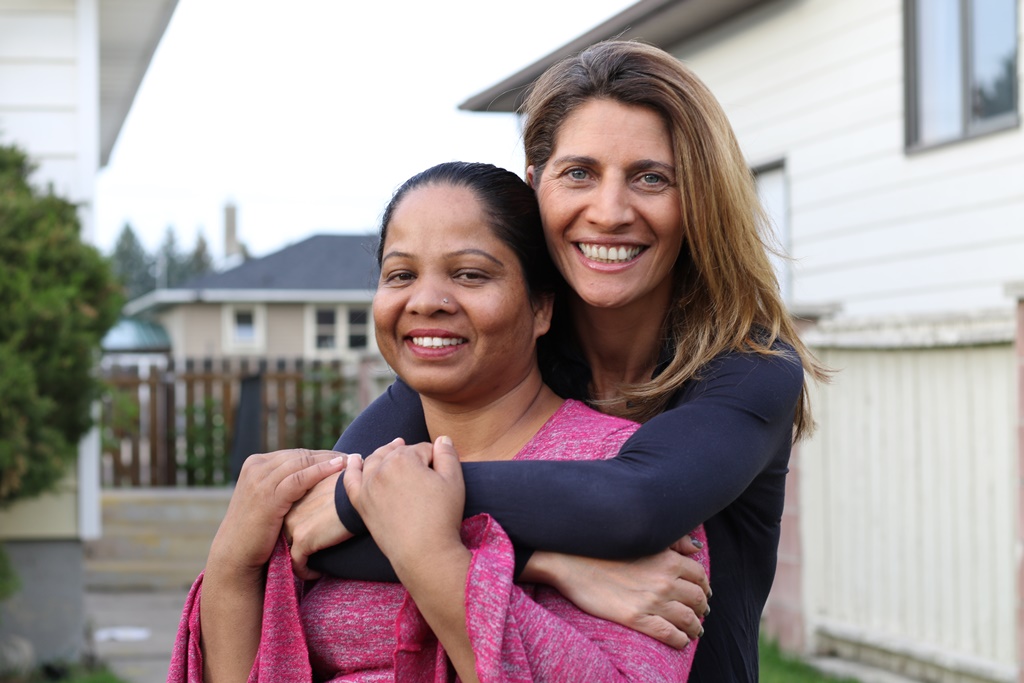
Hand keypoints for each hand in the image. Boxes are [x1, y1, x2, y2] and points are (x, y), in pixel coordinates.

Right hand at [207, 449, 346, 576]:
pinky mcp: (268, 496)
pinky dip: (321, 470)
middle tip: (353, 456)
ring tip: (352, 460)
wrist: (235, 553)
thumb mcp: (266, 499)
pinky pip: (300, 478)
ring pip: (302, 463)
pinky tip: (339, 468)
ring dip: (329, 460)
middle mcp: (256, 467)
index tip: (343, 457)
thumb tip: (309, 476)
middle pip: (300, 456)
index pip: (295, 454)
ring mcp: (261, 480)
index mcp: (256, 464)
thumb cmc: (256, 530)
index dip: (321, 455)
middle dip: (328, 455)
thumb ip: (281, 483)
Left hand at [284, 466, 354, 579]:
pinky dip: (306, 571)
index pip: (292, 518)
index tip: (315, 538)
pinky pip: (298, 563)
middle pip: (286, 534)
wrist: (359, 494)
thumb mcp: (335, 484)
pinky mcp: (302, 539)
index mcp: (297, 495)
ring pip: (290, 549)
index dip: (301, 529)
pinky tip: (318, 573)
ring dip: (301, 559)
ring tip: (315, 565)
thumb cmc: (354, 487)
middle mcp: (291, 509)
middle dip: (298, 545)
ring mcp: (294, 524)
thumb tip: (336, 496)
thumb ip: (326, 491)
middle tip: (313, 554)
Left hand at [344, 436, 465, 570]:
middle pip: (398, 452)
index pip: (423, 449)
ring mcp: (368, 486)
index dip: (436, 460)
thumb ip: (448, 454)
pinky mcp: (360, 503)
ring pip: (375, 461)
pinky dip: (352, 468)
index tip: (441, 477)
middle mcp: (381, 468)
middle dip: (412, 457)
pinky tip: (354, 460)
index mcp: (404, 458)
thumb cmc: (441, 516)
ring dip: (385, 456)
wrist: (423, 553)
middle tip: (426, 474)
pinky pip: (350, 479)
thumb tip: (442, 439)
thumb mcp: (454, 480)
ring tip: (396, 457)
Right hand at [524, 534, 708, 649]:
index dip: (704, 586)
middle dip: (702, 607)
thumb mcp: (643, 539)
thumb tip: (696, 548)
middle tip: (701, 612)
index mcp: (667, 559)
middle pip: (697, 598)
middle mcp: (665, 580)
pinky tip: (681, 640)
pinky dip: (681, 639)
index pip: (699, 576)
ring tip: (694, 630)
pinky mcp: (638, 619)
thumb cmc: (604, 547)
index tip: (702, 592)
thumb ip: (673, 541)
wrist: (573, 562)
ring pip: (688, 619)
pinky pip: (670, 634)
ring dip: (695, 626)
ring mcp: (653, 601)